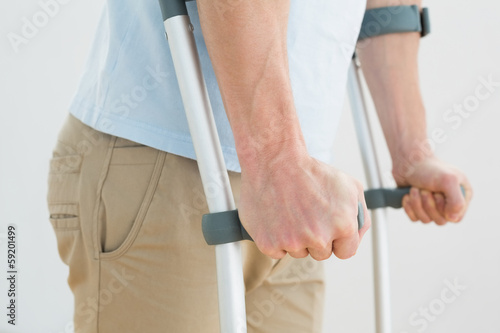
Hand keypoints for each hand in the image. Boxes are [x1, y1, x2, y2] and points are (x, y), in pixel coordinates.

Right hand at [238, 150, 370, 260]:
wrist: (274, 161)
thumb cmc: (310, 172)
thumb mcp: (349, 187)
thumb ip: (360, 216)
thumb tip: (357, 237)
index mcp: (343, 225)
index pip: (345, 251)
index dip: (337, 239)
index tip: (328, 227)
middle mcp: (319, 237)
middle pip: (321, 253)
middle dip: (316, 237)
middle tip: (306, 212)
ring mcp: (292, 242)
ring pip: (299, 252)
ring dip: (295, 237)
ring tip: (290, 210)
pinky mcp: (269, 243)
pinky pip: (277, 251)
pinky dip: (276, 238)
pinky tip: (276, 216)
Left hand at [393, 156, 471, 224]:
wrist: (407, 161)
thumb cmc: (429, 168)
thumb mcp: (448, 181)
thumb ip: (457, 201)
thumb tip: (453, 219)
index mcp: (461, 195)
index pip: (456, 218)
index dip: (444, 210)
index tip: (438, 195)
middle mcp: (448, 202)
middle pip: (440, 221)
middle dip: (428, 204)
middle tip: (424, 189)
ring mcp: (432, 205)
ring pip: (426, 220)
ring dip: (417, 203)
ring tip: (415, 189)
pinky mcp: (418, 206)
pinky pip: (414, 218)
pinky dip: (409, 207)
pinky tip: (407, 195)